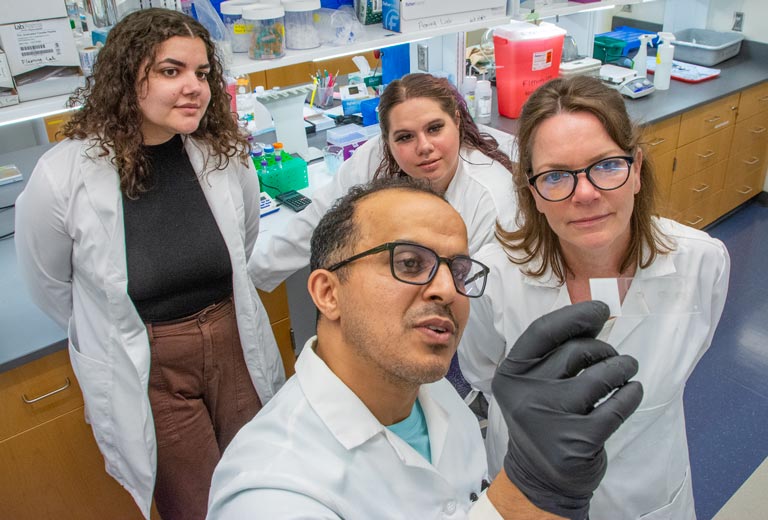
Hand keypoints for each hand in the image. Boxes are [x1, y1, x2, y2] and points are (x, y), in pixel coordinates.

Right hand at [491, 301, 642, 519]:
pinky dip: (631, 394)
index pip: (543, 331)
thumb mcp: (534, 384)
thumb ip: (554, 353)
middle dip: (604, 349)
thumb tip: (595, 315)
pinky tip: (631, 392)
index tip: (601, 309)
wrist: (540, 478)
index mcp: (511, 373)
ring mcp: (550, 419)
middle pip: (576, 351)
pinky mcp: (577, 441)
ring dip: (623, 367)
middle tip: (614, 358)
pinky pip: (617, 406)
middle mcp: (525, 394)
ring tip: (628, 370)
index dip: (575, 316)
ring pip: (600, 376)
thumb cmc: (544, 419)